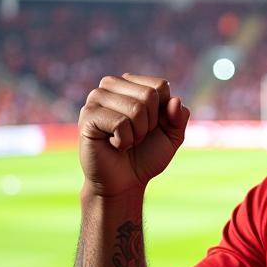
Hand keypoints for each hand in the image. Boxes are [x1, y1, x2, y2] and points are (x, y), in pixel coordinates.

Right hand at [78, 74, 189, 197]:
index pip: (160, 85)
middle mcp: (111, 86)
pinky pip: (120, 123)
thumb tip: (175, 100)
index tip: (151, 127)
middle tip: (136, 136)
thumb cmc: (146, 155)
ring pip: (135, 108)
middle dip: (150, 123)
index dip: (163, 112)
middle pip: (149, 95)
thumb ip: (179, 117)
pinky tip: (113, 144)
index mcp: (131, 84)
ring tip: (124, 140)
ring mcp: (96, 99)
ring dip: (137, 133)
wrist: (125, 182)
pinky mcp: (87, 116)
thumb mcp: (172, 136)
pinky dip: (124, 141)